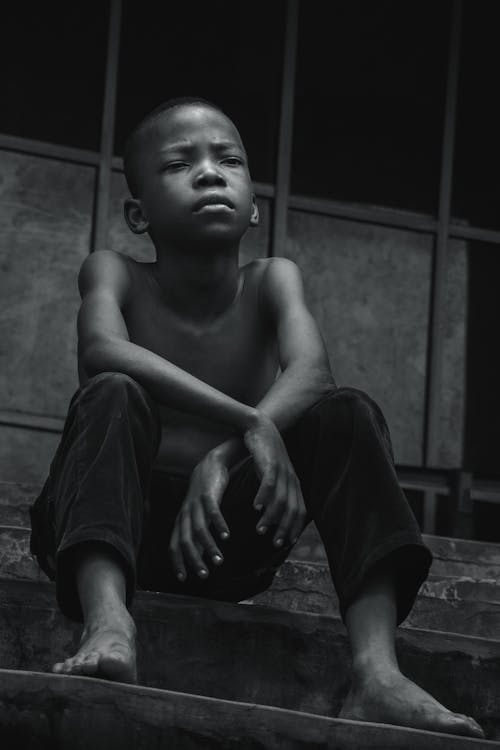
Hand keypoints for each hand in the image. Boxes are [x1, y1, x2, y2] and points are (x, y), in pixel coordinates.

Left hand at [168, 451, 230, 581]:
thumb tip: (197, 558)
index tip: (184, 578)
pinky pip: (212, 512)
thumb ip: (196, 536)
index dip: (178, 562)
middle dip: (194, 560)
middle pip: (186, 541)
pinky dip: (218, 525)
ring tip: (219, 561)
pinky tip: (226, 536)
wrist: (209, 465)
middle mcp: (185, 514)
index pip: (174, 545)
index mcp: (181, 521)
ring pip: (199, 529)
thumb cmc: (204, 496)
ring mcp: (196, 504)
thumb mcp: (197, 516)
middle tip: (205, 575)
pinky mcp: (208, 495)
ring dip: (208, 547)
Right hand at [244, 414, 306, 547]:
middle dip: (284, 528)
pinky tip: (255, 507)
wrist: (260, 427)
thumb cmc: (263, 454)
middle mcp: (291, 478)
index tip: (285, 543)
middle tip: (275, 542)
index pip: (299, 510)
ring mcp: (282, 470)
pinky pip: (268, 483)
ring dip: (271, 517)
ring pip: (280, 499)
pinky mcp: (270, 462)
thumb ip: (273, 491)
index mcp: (293, 483)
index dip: (294, 527)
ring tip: (260, 529)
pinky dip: (263, 497)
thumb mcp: (271, 474)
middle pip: (292, 508)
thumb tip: (269, 510)